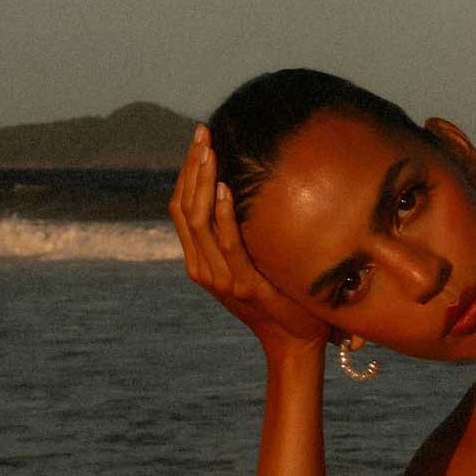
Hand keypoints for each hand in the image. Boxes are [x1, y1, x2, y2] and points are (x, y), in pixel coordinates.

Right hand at [168, 129, 332, 352]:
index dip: (186, 173)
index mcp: (199, 261)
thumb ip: (240, 235)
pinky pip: (229, 245)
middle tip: (202, 134)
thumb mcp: (252, 262)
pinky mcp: (244, 285)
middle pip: (185, 208)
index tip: (198, 141)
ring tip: (210, 152)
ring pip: (200, 222)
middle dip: (192, 168)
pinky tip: (227, 189)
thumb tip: (244, 190)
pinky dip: (225, 215)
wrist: (294, 341)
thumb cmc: (280, 298)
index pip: (181, 208)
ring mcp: (221, 278)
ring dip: (204, 183)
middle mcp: (202, 268)